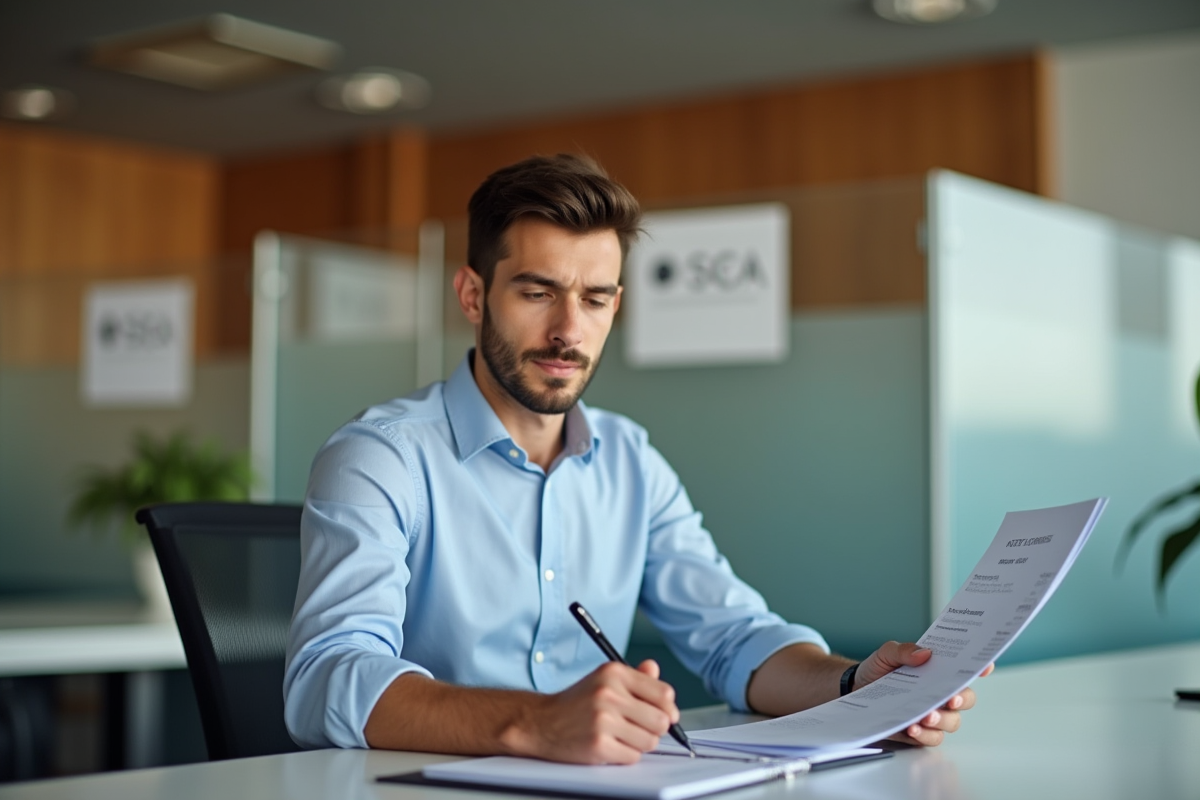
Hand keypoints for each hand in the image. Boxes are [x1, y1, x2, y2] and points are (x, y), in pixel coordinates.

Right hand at [501, 660, 678, 764]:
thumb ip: (635, 676)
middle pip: (661, 720)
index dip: (668, 708)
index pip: (664, 693)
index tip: (665, 714)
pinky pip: (633, 757)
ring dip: (640, 743)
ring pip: (650, 741)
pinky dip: (625, 755)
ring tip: (622, 736)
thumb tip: (656, 669)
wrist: (541, 722)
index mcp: (614, 673)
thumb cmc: (576, 702)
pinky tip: (611, 745)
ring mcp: (603, 720)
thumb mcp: (604, 679)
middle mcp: (609, 693)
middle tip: (639, 727)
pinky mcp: (598, 745)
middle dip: (655, 728)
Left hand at [856, 641, 993, 746]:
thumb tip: (924, 653)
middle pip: (965, 699)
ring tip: (926, 716)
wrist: (856, 688)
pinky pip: (931, 738)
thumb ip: (904, 651)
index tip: (985, 666)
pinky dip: (925, 734)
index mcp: (938, 671)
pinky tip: (912, 727)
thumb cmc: (878, 669)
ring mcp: (932, 714)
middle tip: (949, 698)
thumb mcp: (887, 654)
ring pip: (952, 722)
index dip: (980, 667)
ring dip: (942, 719)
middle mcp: (940, 694)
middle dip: (961, 699)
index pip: (964, 669)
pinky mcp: (919, 732)